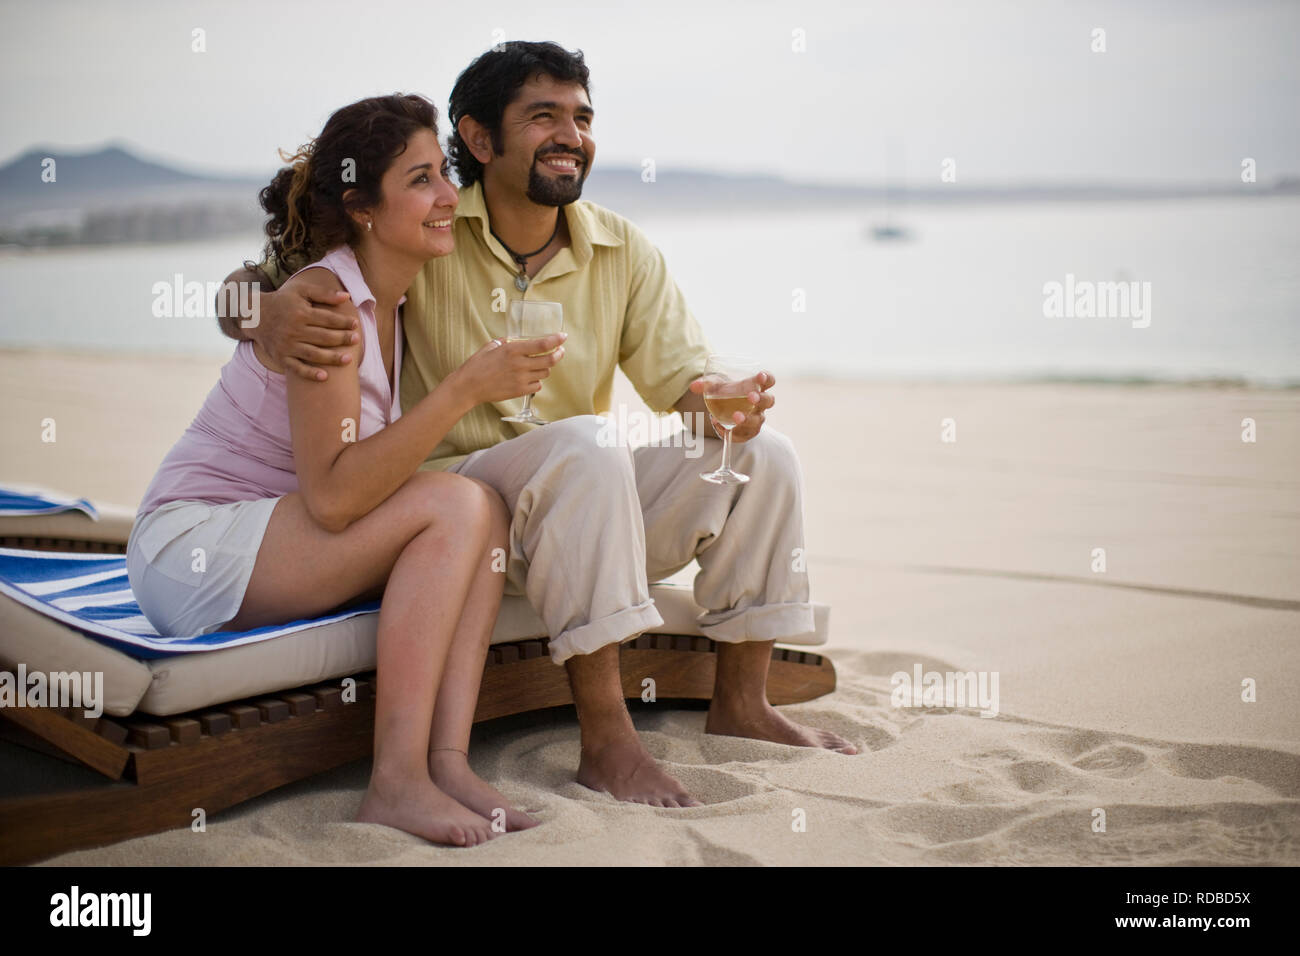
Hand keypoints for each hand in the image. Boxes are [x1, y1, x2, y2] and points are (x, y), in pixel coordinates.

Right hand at [257, 269, 359, 381]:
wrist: (254, 315)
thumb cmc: (282, 301)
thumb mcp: (301, 290)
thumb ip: (324, 293)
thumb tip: (347, 296)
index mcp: (300, 313)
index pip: (327, 319)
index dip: (343, 322)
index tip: (355, 324)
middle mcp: (294, 330)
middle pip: (323, 337)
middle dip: (342, 339)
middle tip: (357, 340)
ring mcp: (287, 345)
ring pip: (313, 354)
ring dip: (332, 358)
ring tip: (349, 359)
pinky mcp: (281, 357)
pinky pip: (297, 368)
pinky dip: (310, 373)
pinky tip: (324, 377)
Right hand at [447, 332, 567, 407]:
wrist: (468, 386)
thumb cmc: (477, 365)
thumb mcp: (491, 347)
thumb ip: (506, 342)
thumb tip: (515, 339)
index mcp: (513, 350)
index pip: (542, 344)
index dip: (556, 340)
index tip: (563, 336)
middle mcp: (520, 364)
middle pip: (550, 360)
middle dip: (558, 354)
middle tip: (560, 351)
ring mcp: (521, 379)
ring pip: (545, 373)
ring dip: (545, 368)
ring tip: (538, 365)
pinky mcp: (519, 391)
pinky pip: (537, 386)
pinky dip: (536, 381)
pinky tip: (529, 378)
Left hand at [688, 370, 774, 442]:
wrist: (724, 409)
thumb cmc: (726, 392)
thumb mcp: (716, 385)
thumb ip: (706, 384)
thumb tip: (693, 386)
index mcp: (756, 387)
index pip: (768, 380)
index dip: (767, 379)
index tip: (760, 377)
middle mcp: (760, 403)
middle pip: (768, 401)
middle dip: (761, 399)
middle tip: (751, 397)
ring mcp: (756, 418)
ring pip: (758, 420)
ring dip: (748, 419)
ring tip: (735, 416)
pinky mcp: (748, 432)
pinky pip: (744, 434)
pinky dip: (732, 432)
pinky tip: (719, 426)